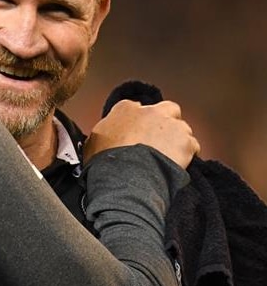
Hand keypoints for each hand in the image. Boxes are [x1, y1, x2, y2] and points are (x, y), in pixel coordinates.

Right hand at [84, 99, 199, 169]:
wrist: (125, 178)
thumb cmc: (106, 162)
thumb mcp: (93, 142)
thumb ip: (105, 131)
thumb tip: (106, 135)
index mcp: (125, 109)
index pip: (135, 108)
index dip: (138, 122)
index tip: (137, 132)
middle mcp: (150, 112)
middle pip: (166, 110)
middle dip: (165, 121)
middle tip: (158, 139)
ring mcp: (170, 125)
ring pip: (181, 128)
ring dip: (176, 139)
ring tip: (167, 157)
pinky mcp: (186, 141)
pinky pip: (192, 145)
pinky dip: (187, 154)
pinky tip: (176, 164)